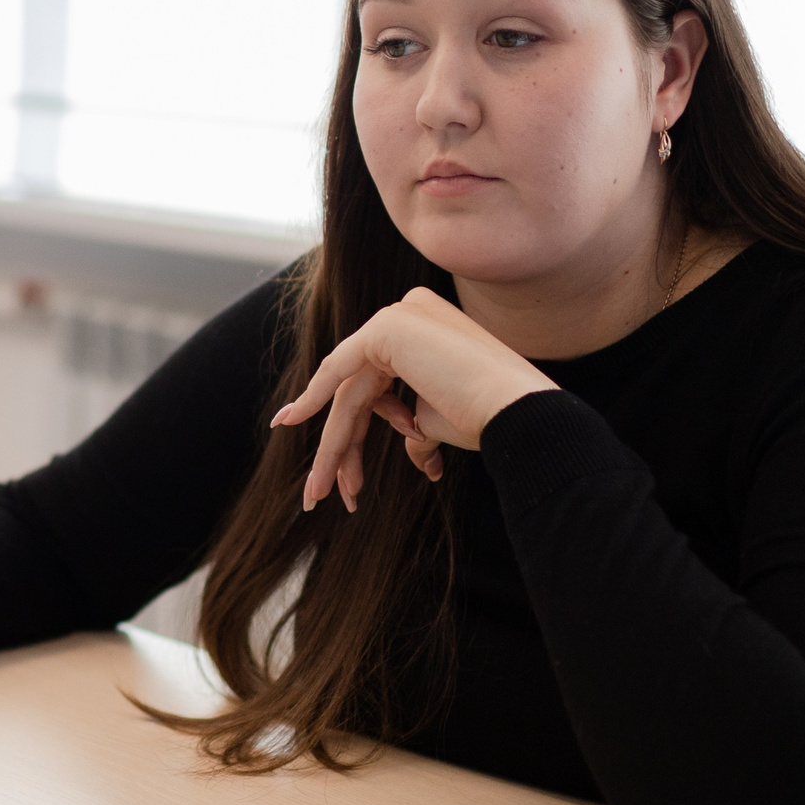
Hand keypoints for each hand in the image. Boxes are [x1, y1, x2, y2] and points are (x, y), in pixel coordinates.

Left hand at [267, 287, 556, 509]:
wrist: (515, 410)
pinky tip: (290, 421)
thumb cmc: (485, 417)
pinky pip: (340, 369)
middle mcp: (412, 313)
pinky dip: (314, 397)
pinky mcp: (388, 327)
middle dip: (342, 444)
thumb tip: (416, 453)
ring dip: (333, 444)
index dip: (358, 430)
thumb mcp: (439, 421)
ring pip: (350, 391)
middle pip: (361, 390)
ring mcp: (400, 315)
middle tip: (324, 492)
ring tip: (321, 491)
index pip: (380, 384)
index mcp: (428, 330)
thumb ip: (416, 426)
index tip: (344, 475)